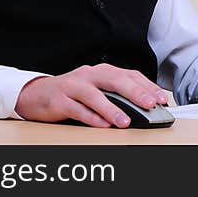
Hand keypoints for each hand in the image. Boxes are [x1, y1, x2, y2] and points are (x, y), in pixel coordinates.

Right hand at [15, 64, 168, 127]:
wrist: (36, 94)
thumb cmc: (72, 92)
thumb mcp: (96, 89)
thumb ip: (116, 95)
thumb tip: (144, 106)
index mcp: (101, 71)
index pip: (129, 75)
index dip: (146, 86)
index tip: (161, 98)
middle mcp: (88, 75)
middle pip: (115, 80)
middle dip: (135, 92)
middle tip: (150, 104)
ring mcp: (72, 86)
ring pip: (94, 95)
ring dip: (112, 109)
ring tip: (125, 121)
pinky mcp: (59, 100)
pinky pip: (77, 109)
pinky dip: (90, 118)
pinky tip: (102, 125)